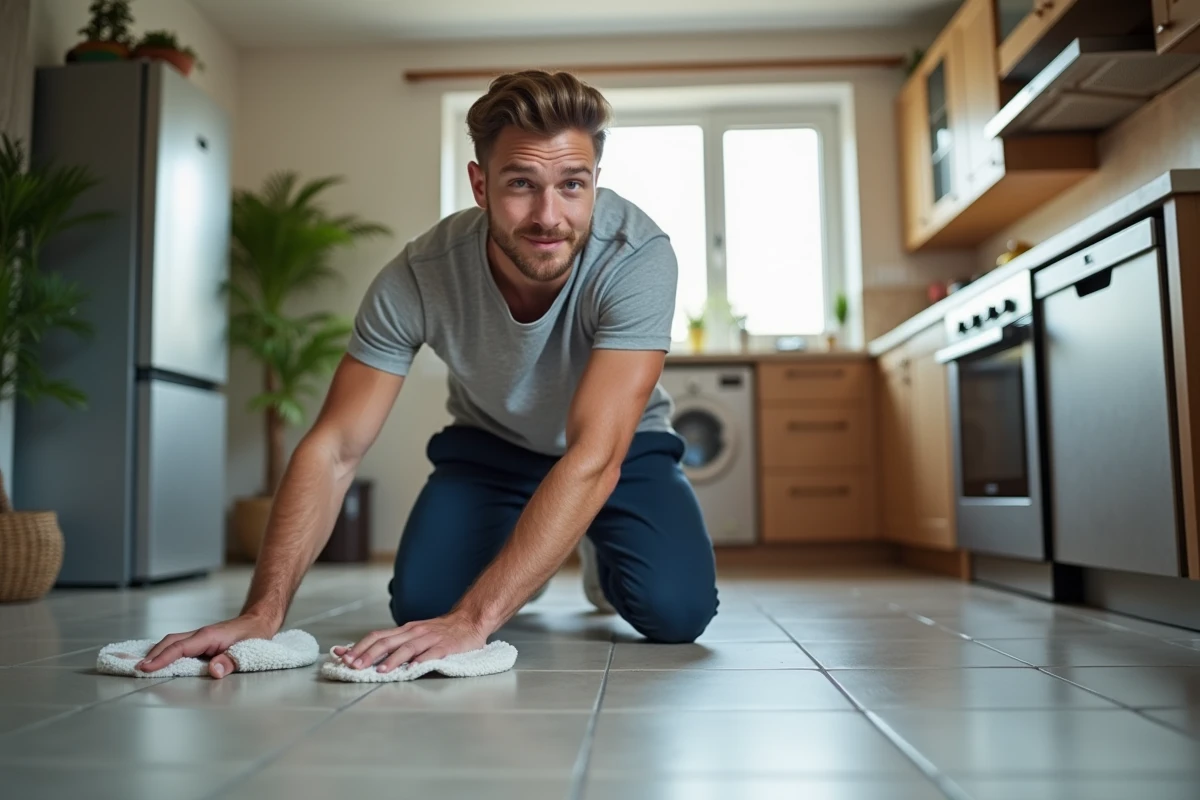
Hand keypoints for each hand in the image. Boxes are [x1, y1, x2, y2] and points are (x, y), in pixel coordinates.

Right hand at [136, 614, 277, 678]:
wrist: (259, 621)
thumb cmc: (254, 634)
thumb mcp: (248, 650)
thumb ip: (230, 661)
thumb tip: (213, 671)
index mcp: (208, 636)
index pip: (180, 648)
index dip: (161, 659)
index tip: (145, 668)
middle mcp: (201, 634)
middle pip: (170, 642)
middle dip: (153, 655)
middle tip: (137, 669)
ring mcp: (200, 637)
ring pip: (173, 642)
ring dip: (157, 652)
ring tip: (142, 666)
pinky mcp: (201, 641)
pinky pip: (179, 645)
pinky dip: (166, 651)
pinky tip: (159, 659)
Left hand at [333, 612, 486, 673]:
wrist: (469, 620)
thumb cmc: (439, 632)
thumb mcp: (414, 634)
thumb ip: (395, 644)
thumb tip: (368, 656)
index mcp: (404, 630)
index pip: (377, 636)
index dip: (358, 646)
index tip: (341, 656)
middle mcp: (414, 632)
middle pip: (387, 641)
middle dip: (368, 655)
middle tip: (353, 666)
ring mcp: (430, 639)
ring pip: (407, 648)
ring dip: (392, 660)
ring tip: (381, 671)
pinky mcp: (446, 646)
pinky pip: (432, 654)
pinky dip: (421, 660)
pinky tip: (413, 669)